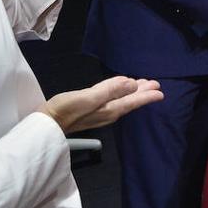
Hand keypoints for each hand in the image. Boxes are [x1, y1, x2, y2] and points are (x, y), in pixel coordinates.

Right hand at [42, 76, 162, 133]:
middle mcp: (108, 113)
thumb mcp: (88, 97)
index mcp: (110, 109)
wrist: (47, 123)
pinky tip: (118, 91)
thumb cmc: (66, 109)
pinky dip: (120, 94)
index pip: (132, 101)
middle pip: (129, 101)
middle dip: (142, 92)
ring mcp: (99, 113)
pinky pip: (112, 101)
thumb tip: (132, 84)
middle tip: (154, 84)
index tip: (160, 90)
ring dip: (132, 93)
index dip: (146, 95)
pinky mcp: (90, 111)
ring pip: (122, 101)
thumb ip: (110, 90)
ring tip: (141, 85)